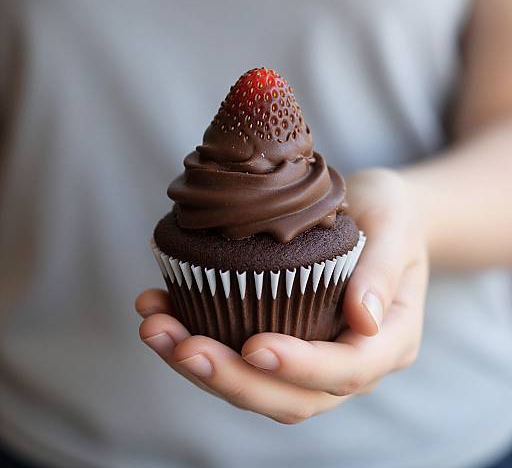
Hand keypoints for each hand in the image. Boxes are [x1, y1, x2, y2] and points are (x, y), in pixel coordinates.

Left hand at [136, 168, 428, 423]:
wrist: (378, 216)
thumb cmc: (391, 216)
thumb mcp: (396, 225)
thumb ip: (383, 270)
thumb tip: (365, 320)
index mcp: (388, 340)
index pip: (346, 369)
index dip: (299, 366)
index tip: (253, 344)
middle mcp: (350, 362)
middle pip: (292, 396)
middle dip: (231, 378)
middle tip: (179, 345)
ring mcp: (314, 358)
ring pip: (257, 385)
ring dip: (203, 366)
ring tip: (155, 328)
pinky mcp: (283, 339)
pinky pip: (240, 356)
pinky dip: (199, 339)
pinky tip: (163, 312)